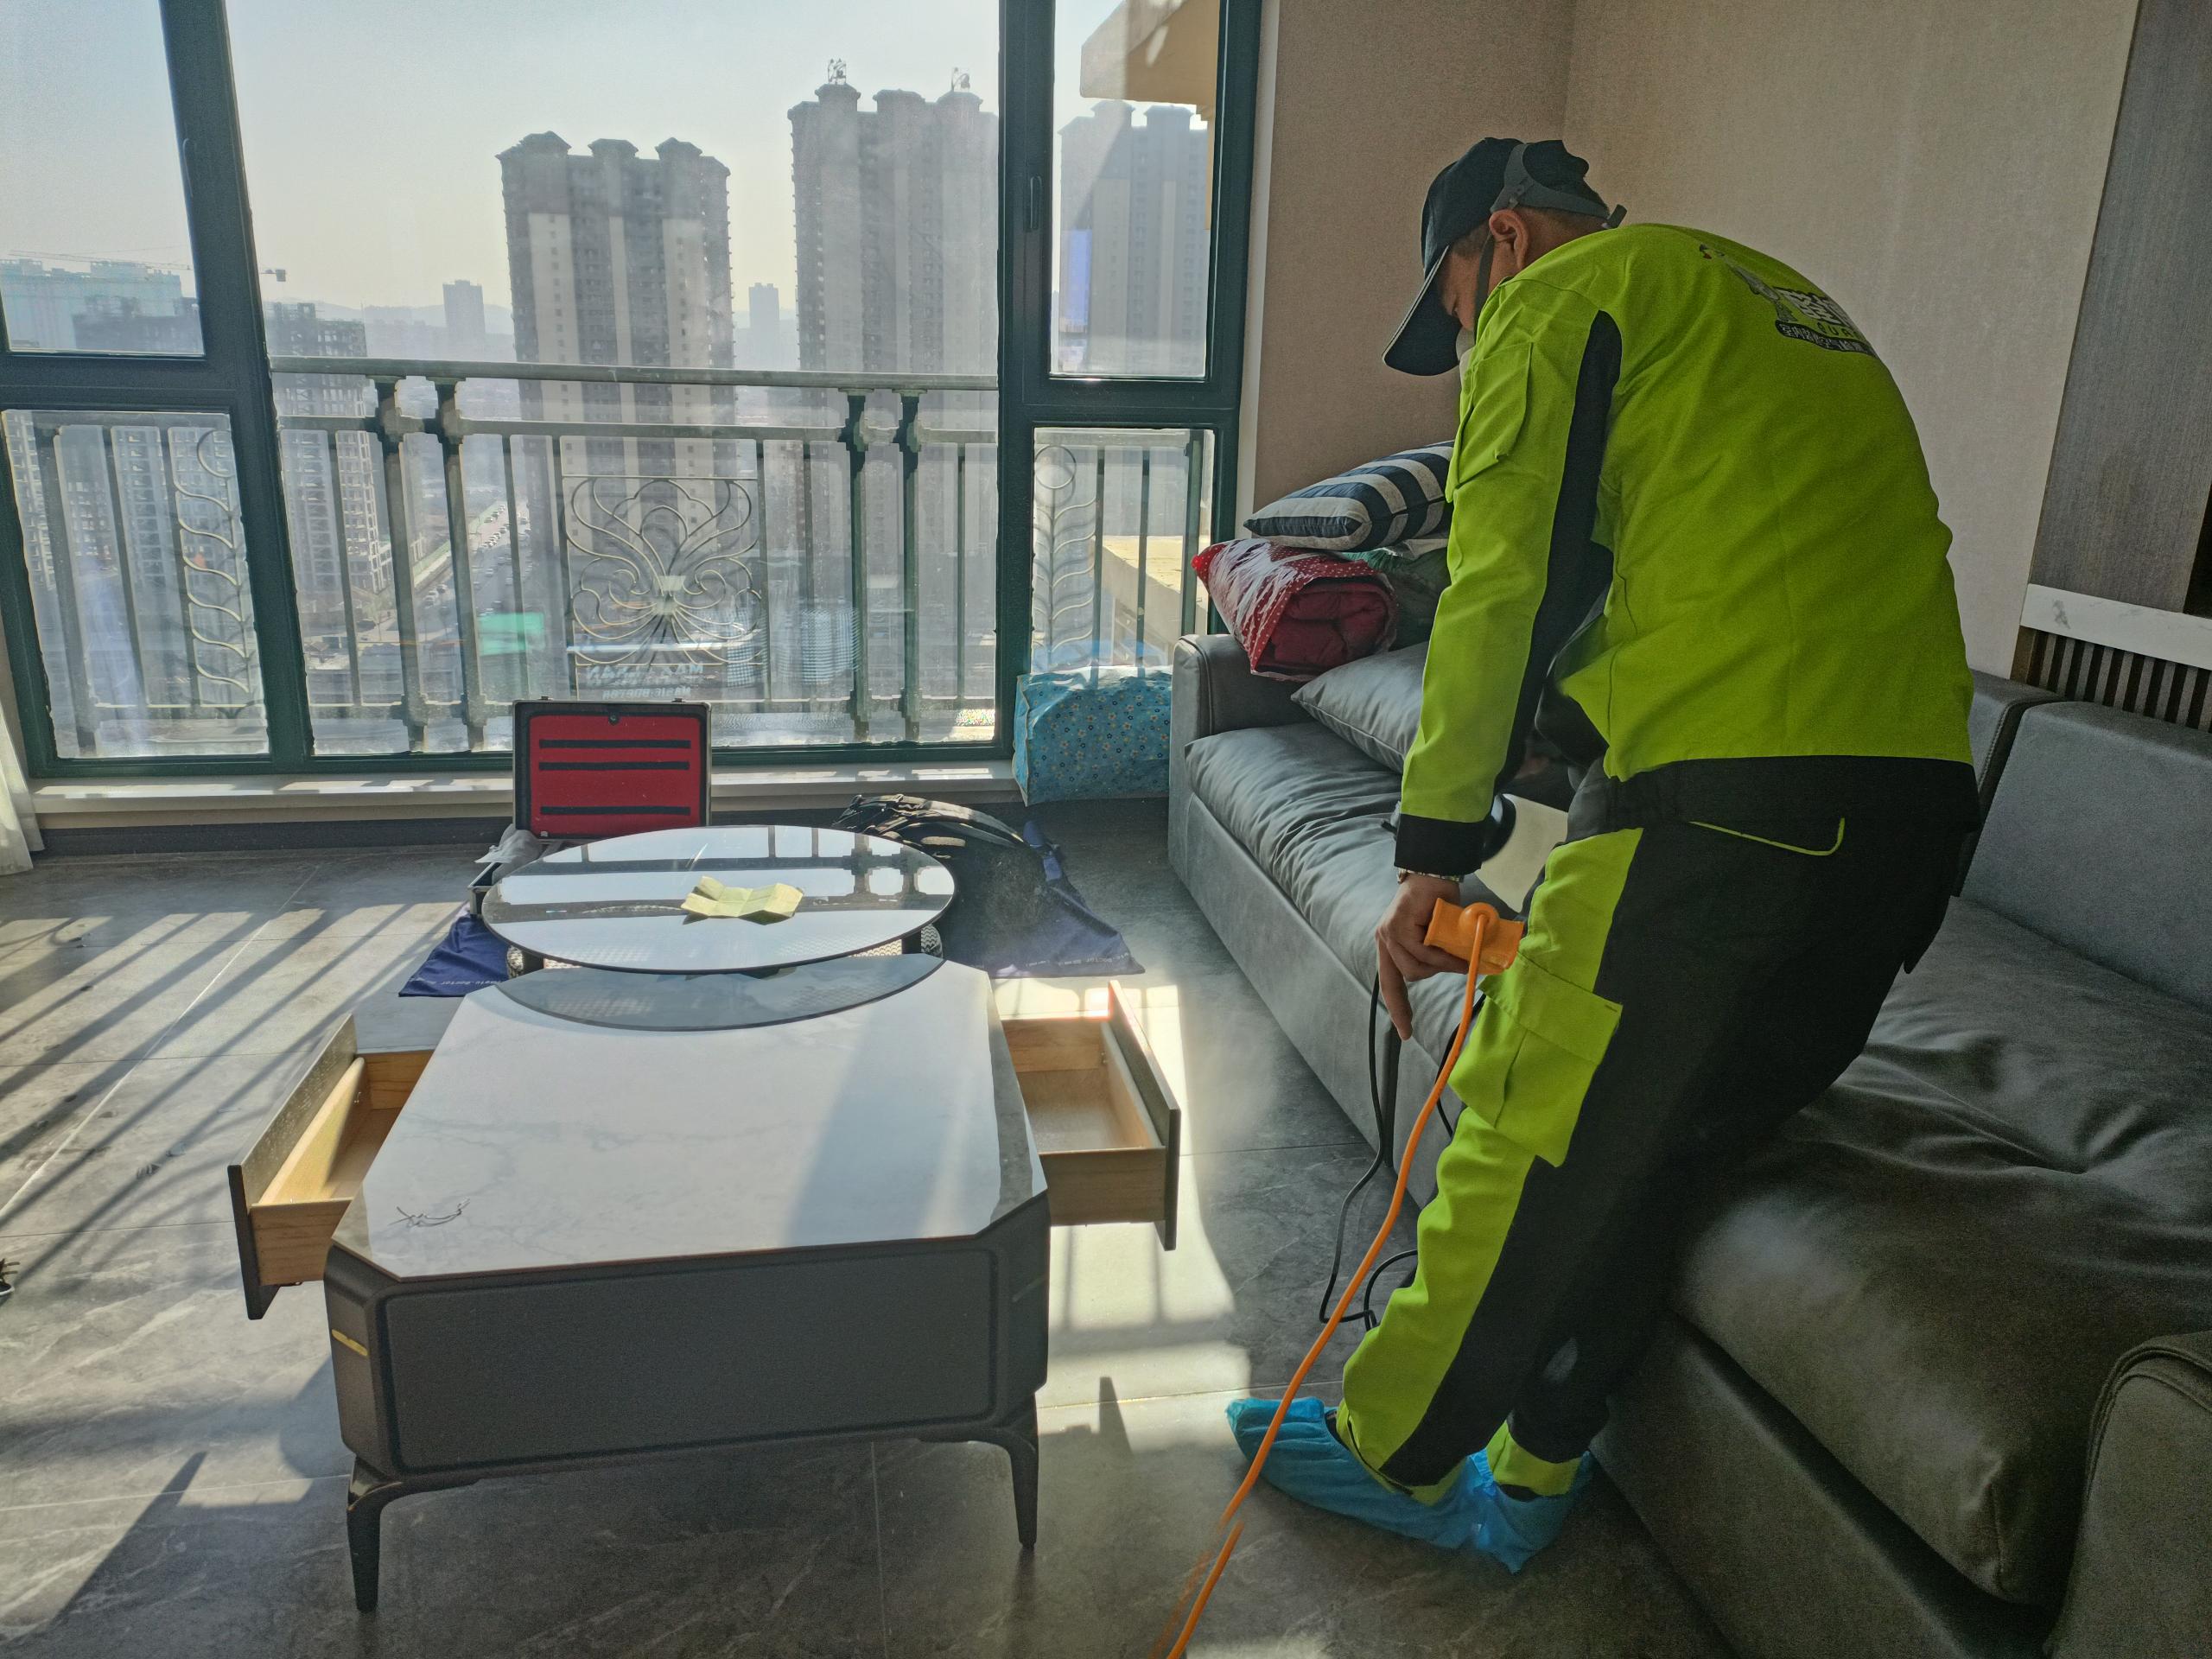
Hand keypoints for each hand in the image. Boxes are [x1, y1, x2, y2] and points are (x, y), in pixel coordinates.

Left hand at [1375, 874, 1465, 1040]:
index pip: (1390, 983)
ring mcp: (1388, 933)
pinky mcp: (1397, 925)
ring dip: (1443, 965)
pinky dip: (1443, 955)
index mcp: (1390, 947)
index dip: (1398, 1008)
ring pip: (1416, 966)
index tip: (1406, 1033)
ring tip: (1462, 955)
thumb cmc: (1438, 903)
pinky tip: (1457, 948)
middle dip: (1436, 972)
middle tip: (1460, 963)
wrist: (1434, 872)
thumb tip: (1457, 970)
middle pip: (1408, 975)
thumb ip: (1434, 953)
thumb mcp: (1435, 934)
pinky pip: (1422, 951)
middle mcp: (1384, 941)